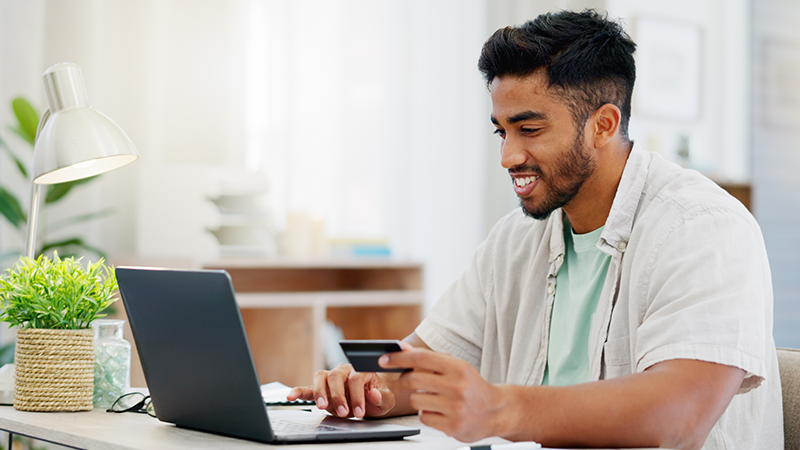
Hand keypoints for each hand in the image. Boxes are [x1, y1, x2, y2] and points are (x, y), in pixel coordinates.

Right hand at [287, 363, 396, 418]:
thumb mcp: (386, 399)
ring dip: (320, 392)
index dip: (357, 395)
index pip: (356, 378)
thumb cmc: (377, 396)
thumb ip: (382, 397)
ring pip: (321, 377)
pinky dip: (299, 391)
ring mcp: (330, 378)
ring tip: (322, 406)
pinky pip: (308, 387)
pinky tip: (291, 396)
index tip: (360, 412)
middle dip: (339, 395)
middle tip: (344, 413)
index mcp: (361, 369)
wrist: (370, 398)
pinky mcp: (321, 388)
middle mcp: (344, 370)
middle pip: (336, 376)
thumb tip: (374, 394)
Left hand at [380, 347, 502, 441]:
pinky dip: (427, 414)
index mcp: (458, 368)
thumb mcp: (456, 367)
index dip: (399, 358)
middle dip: (406, 379)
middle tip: (410, 380)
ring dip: (419, 399)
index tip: (384, 360)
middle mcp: (457, 387)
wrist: (496, 411)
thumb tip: (404, 348)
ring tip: (434, 398)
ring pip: (416, 400)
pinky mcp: (452, 426)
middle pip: (413, 379)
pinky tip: (440, 411)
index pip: (421, 358)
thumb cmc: (473, 387)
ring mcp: (455, 408)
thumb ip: (431, 359)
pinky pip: (423, 417)